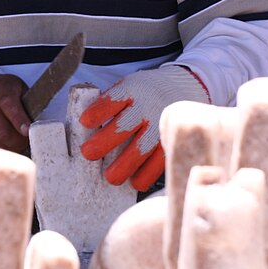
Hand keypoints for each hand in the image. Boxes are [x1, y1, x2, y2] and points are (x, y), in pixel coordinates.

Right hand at [0, 74, 30, 153]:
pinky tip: (2, 142)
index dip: (20, 121)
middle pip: (3, 132)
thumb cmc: (4, 91)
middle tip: (25, 141)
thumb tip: (38, 127)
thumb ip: (28, 105)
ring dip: (9, 148)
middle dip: (18, 141)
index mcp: (1, 91)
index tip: (28, 132)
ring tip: (15, 142)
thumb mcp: (19, 89)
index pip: (10, 107)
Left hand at [78, 66, 208, 190]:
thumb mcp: (128, 87)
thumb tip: (84, 127)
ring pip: (142, 148)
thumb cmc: (145, 92)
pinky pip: (160, 160)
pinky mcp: (170, 140)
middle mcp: (146, 107)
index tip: (85, 122)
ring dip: (125, 165)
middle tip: (88, 153)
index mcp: (131, 91)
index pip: (112, 100)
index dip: (98, 112)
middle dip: (104, 141)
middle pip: (124, 125)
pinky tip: (135, 182)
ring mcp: (159, 125)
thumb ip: (111, 104)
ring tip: (111, 177)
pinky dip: (147, 173)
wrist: (183, 86)